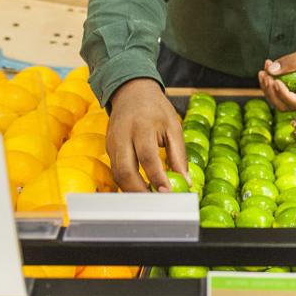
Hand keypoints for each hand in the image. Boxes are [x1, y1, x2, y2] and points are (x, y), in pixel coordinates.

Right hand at [106, 78, 188, 192]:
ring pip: (117, 174)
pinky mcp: (108, 147)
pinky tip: (139, 190)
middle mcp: (123, 135)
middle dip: (139, 191)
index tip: (167, 192)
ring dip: (131, 191)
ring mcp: (112, 142)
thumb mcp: (173, 126)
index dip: (157, 177)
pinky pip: (115, 170)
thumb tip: (186, 181)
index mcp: (142, 126)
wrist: (131, 91)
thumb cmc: (155, 109)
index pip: (148, 156)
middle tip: (155, 203)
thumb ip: (179, 155)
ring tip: (149, 200)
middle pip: (125, 169)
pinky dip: (126, 183)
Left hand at [257, 40, 295, 110]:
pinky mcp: (294, 88)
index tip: (275, 80)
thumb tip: (271, 70)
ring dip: (268, 87)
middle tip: (266, 75)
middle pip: (284, 105)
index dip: (282, 94)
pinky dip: (271, 81)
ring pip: (279, 100)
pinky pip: (279, 90)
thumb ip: (290, 62)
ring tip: (264, 70)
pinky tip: (268, 68)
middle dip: (271, 92)